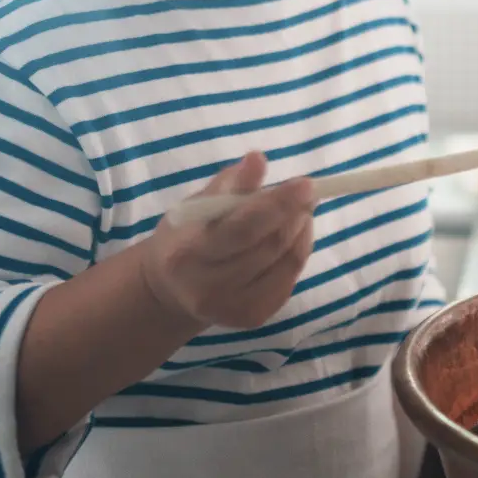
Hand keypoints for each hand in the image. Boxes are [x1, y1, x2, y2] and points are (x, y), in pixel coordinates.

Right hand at [138, 152, 315, 329]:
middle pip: (269, 247)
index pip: (242, 228)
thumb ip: (230, 184)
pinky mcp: (252, 317)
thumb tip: (258, 159)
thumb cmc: (188, 235)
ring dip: (301, 230)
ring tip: (300, 210)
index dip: (277, 204)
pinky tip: (293, 236)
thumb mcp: (198, 204)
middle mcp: (208, 288)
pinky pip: (289, 279)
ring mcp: (232, 308)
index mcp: (188, 253)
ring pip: (285, 262)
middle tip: (307, 191)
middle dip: (295, 214)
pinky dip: (298, 252)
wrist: (171, 291)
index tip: (305, 182)